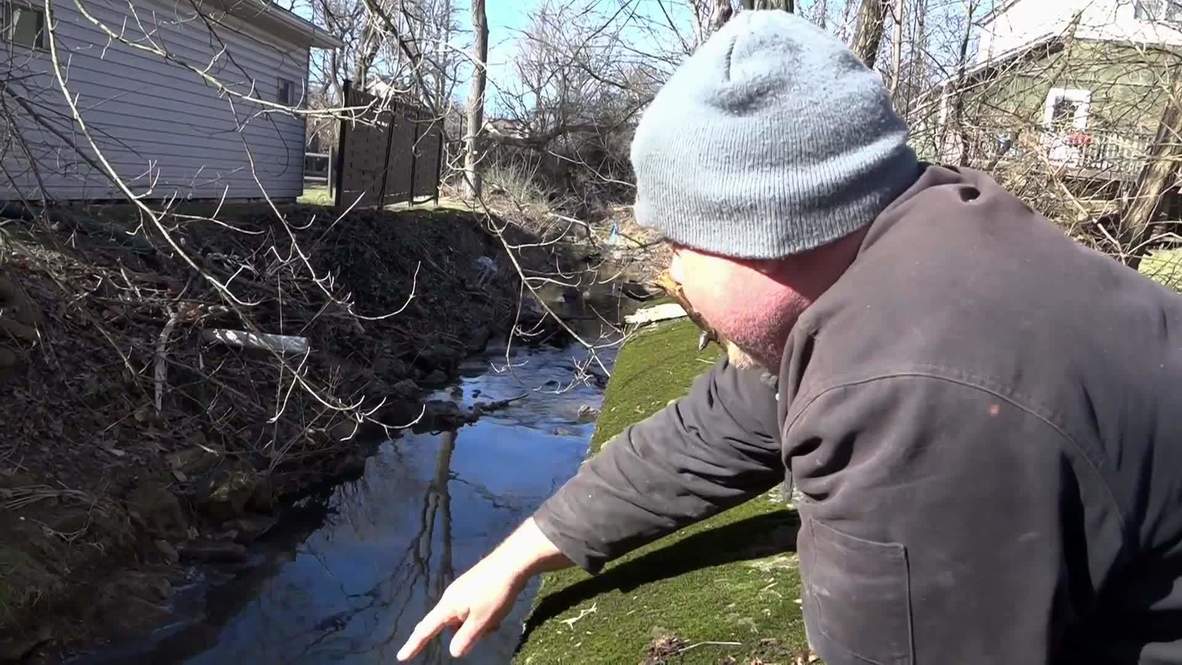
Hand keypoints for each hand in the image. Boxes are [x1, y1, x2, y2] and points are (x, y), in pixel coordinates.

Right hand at [396, 554, 525, 659]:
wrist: (512, 562)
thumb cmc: (495, 592)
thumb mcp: (482, 621)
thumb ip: (466, 637)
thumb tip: (452, 652)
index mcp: (448, 606)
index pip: (426, 629)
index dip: (413, 644)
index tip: (401, 657)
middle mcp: (451, 597)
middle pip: (448, 624)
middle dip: (462, 633)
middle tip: (484, 628)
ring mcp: (462, 590)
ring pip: (463, 618)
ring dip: (476, 625)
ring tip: (496, 620)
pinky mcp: (474, 586)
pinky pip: (472, 609)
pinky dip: (481, 616)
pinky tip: (497, 612)